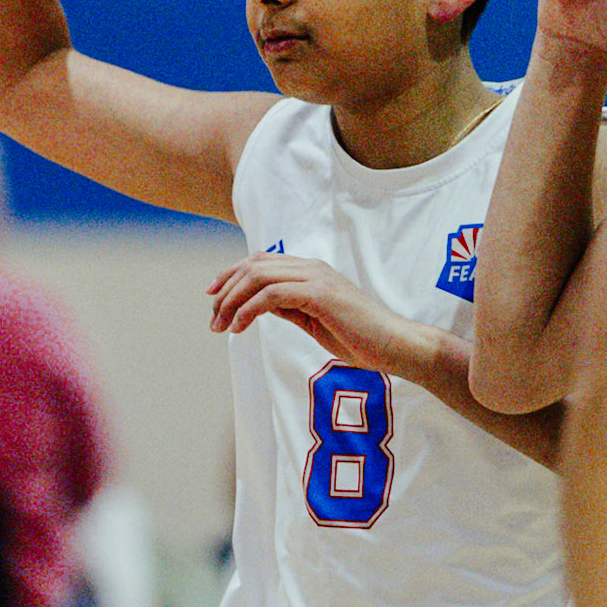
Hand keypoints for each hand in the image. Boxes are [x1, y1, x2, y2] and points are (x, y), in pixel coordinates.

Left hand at [208, 255, 415, 375]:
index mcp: (310, 271)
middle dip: (225, 289)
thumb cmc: (360, 338)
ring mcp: (315, 277)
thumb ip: (288, 307)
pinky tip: (240, 327)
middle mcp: (311, 267)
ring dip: (232, 301)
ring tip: (221, 325)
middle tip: (212, 318)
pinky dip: (248, 309)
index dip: (231, 274)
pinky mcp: (319, 293)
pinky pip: (272, 294)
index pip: (261, 261)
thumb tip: (259, 304)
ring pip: (258, 276)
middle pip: (253, 264)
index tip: (213, 296)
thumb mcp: (313, 320)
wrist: (394, 345)